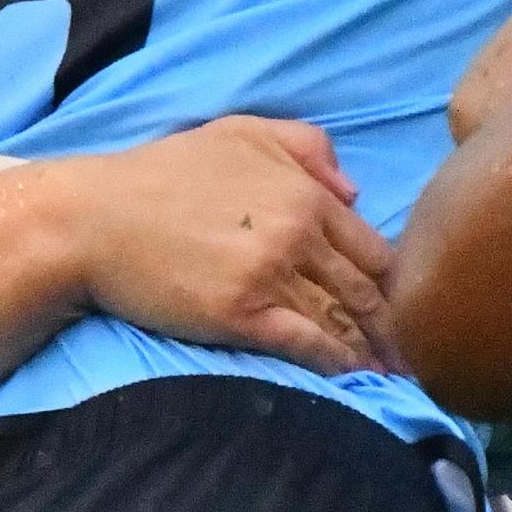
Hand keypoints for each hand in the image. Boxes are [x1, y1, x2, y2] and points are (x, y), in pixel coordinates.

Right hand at [53, 117, 393, 375]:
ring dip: (372, 352)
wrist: (94, 218)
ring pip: (339, 319)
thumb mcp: (239, 133)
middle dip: (395, 328)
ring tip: (396, 379)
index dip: (394, 285)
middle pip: (365, 289)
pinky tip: (353, 379)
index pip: (371, 247)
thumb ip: (306, 146)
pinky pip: (305, 343)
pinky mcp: (241, 313)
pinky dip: (336, 363)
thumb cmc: (163, 174)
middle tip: (418, 358)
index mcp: (304, 192)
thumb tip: (354, 189)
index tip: (411, 311)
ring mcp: (270, 274)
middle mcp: (297, 231)